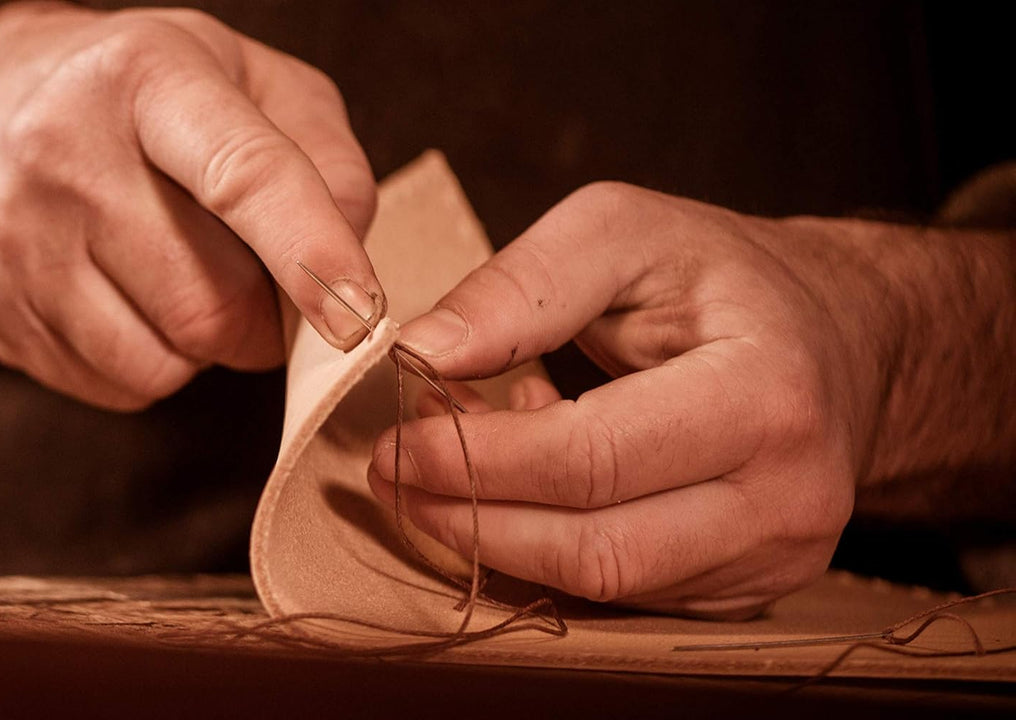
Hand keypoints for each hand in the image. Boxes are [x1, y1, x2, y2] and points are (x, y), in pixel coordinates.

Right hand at [0, 1, 382, 408]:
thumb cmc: (156, 99)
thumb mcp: (262, 87)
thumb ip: (330, 164)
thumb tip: (345, 275)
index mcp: (149, 78)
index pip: (245, 178)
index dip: (311, 256)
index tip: (357, 317)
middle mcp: (64, 149)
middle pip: (210, 303)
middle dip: (266, 321)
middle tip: (263, 284)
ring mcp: (16, 235)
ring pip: (166, 360)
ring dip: (210, 347)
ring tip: (191, 279)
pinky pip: (121, 385)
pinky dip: (158, 362)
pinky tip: (139, 301)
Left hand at [366, 182, 914, 618]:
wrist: (833, 335)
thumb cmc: (722, 275)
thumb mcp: (623, 231)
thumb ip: (521, 285)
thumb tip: (422, 354)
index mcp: (765, 392)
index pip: (592, 459)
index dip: (476, 461)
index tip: (397, 442)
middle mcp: (788, 494)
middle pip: (595, 549)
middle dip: (472, 522)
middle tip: (398, 481)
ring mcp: (777, 556)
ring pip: (605, 588)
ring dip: (504, 541)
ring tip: (455, 478)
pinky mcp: (754, 587)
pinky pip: (628, 596)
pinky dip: (554, 552)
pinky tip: (530, 494)